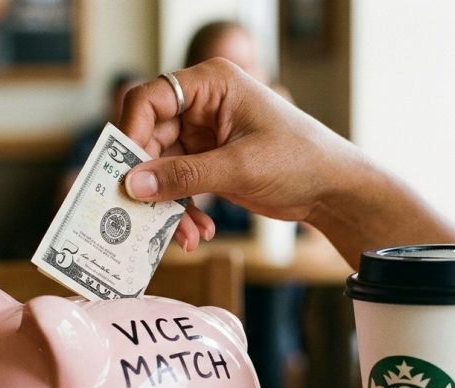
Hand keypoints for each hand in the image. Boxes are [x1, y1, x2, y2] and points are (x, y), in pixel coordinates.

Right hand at [119, 58, 362, 249]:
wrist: (331, 188)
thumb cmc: (299, 160)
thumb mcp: (240, 167)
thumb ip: (184, 175)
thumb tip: (133, 184)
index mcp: (211, 85)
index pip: (150, 99)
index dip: (130, 133)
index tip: (124, 172)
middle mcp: (201, 104)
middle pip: (150, 138)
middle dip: (150, 181)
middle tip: (145, 216)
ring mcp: (202, 134)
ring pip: (160, 168)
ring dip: (167, 204)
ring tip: (185, 235)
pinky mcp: (206, 162)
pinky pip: (177, 185)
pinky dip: (182, 210)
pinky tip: (198, 232)